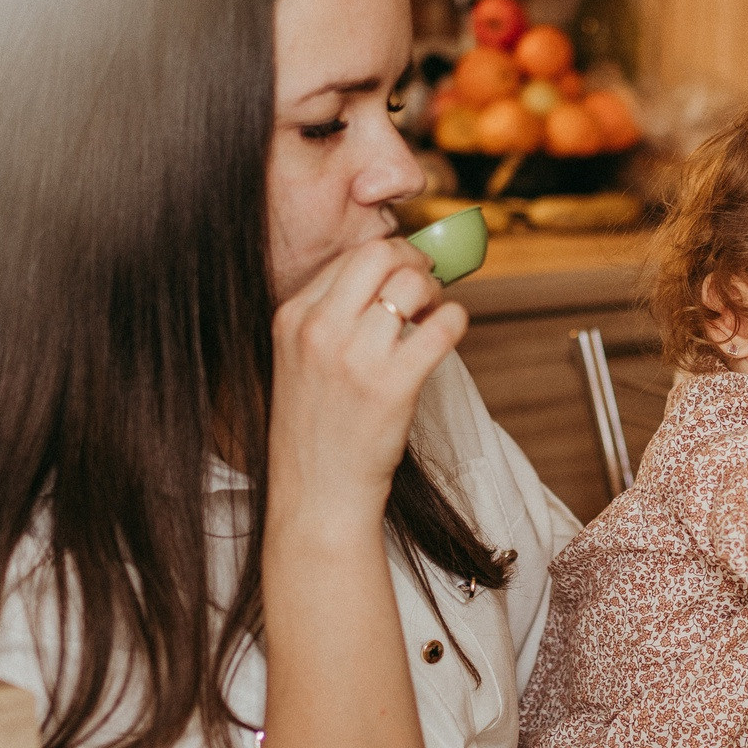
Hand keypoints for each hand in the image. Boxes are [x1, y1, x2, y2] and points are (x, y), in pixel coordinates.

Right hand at [268, 237, 463, 513]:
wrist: (316, 494)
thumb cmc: (314, 430)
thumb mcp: (297, 360)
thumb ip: (328, 317)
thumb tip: (385, 276)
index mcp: (292, 317)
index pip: (349, 257)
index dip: (387, 259)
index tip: (402, 275)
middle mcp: (320, 330)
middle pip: (381, 254)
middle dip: (414, 260)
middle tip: (425, 284)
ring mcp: (356, 356)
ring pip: (413, 282)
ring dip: (435, 291)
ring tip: (432, 314)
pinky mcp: (393, 385)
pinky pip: (443, 325)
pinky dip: (455, 319)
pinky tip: (447, 332)